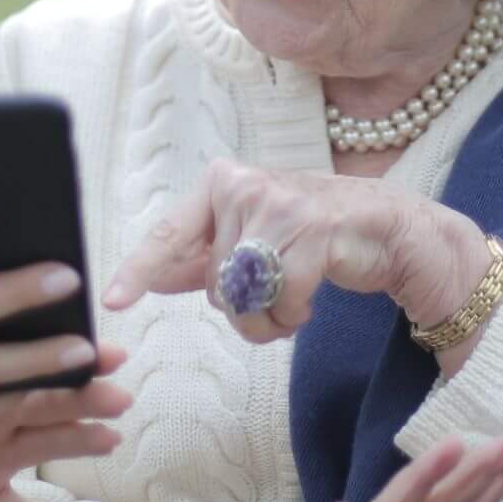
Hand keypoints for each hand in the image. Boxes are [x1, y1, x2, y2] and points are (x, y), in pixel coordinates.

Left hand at [104, 161, 490, 362]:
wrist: (390, 230)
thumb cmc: (315, 235)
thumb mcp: (253, 241)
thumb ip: (203, 257)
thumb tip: (151, 276)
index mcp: (221, 184)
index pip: (170, 234)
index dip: (138, 270)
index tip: (112, 300)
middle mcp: (244, 186)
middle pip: (214, 284)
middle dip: (244, 306)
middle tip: (277, 291)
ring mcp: (279, 204)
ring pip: (244, 298)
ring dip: (270, 318)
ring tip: (296, 295)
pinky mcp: (313, 230)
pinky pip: (281, 302)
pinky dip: (295, 316)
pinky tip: (313, 297)